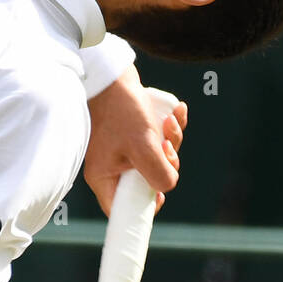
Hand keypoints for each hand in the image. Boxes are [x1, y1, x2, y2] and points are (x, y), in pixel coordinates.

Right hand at [84, 70, 185, 216]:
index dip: (143, 206)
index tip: (160, 195)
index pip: (122, 208)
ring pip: (155, 158)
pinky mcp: (131, 132)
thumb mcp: (143, 146)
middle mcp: (111, 166)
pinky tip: (177, 111)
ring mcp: (121, 149)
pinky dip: (169, 128)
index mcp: (104, 177)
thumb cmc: (121, 110)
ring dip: (171, 140)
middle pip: (146, 181)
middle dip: (165, 163)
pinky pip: (156, 139)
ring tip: (172, 120)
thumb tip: (168, 186)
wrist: (111, 73)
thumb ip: (158, 174)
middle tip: (168, 146)